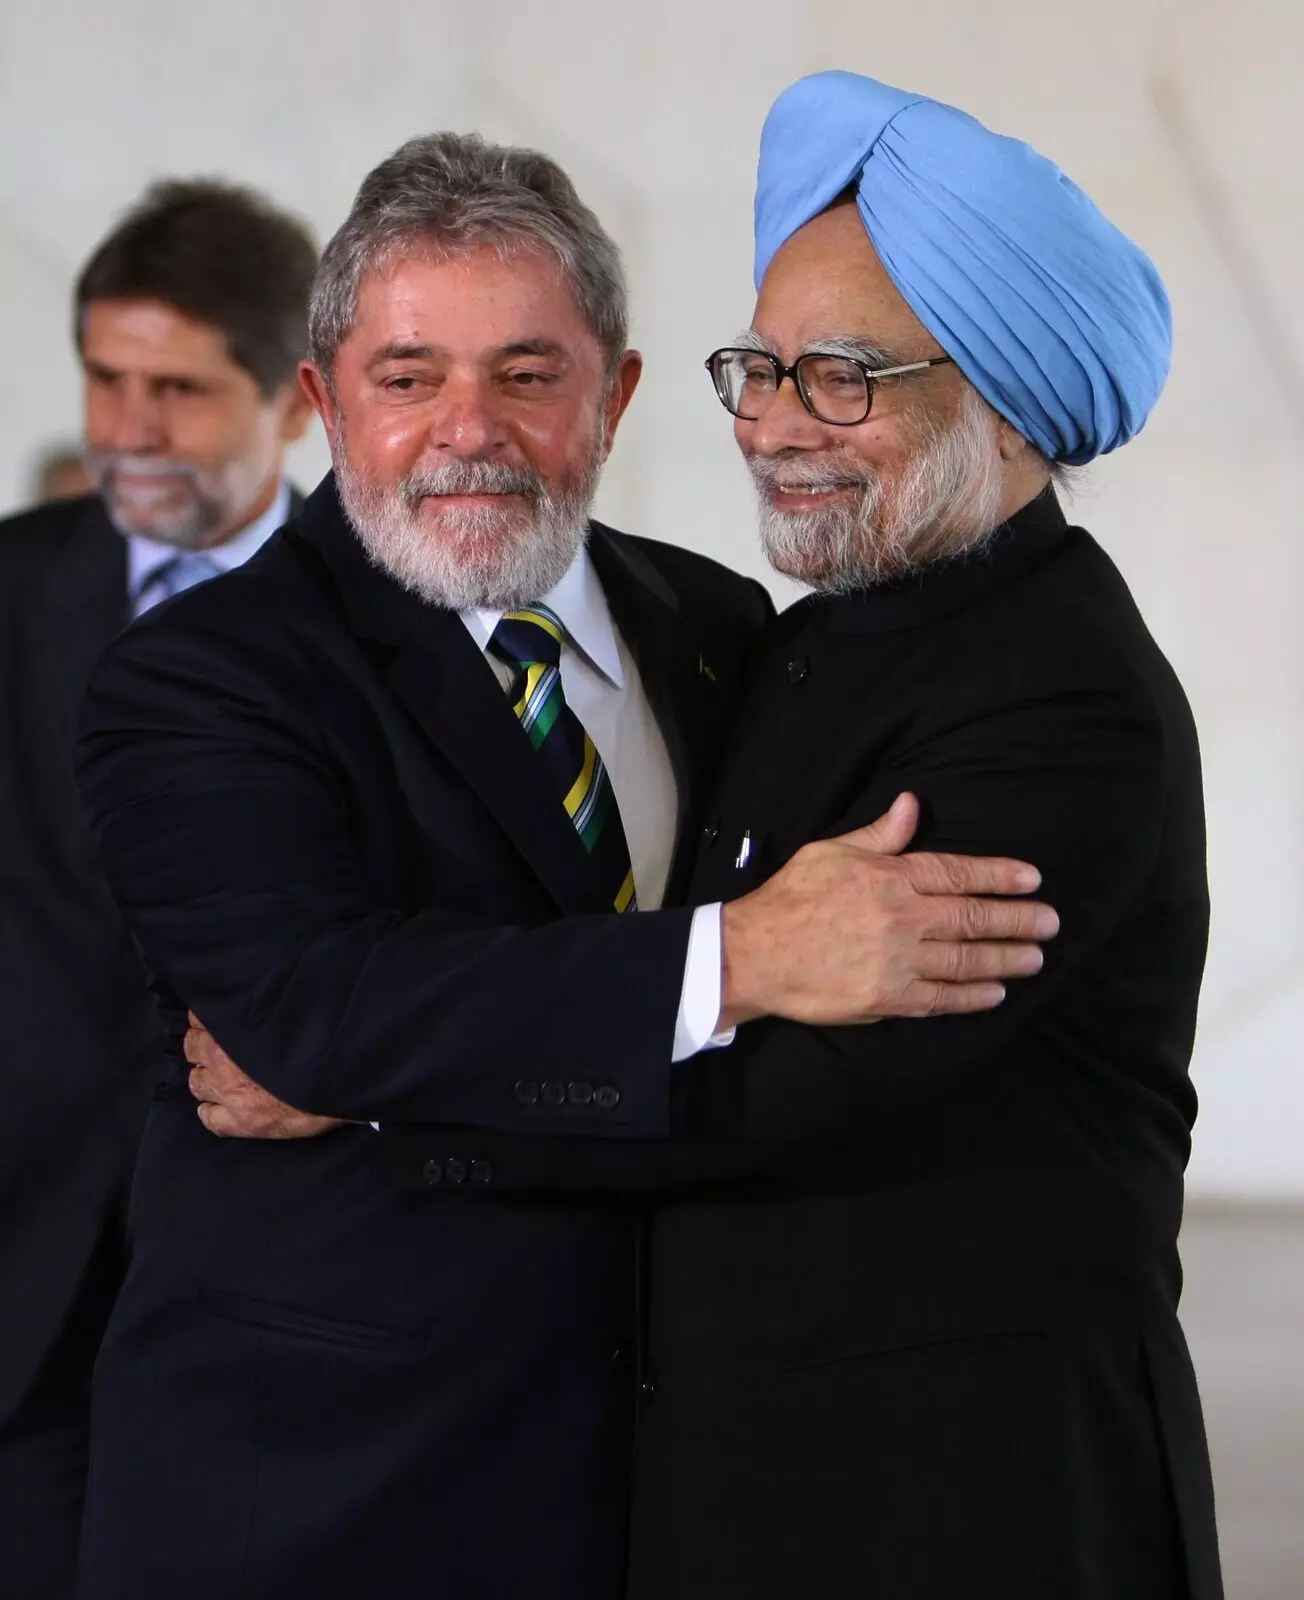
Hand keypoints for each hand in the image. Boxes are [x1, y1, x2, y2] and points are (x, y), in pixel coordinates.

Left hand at [184, 1014, 348, 1139]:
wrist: (336, 1085)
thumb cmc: (320, 1048)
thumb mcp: (292, 1016)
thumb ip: (265, 1011)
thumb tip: (262, 996)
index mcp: (236, 1032)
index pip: (201, 1020)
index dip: (208, 1022)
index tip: (217, 1023)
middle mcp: (223, 1062)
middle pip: (193, 1050)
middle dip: (202, 1048)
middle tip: (218, 1051)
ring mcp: (228, 1094)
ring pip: (196, 1083)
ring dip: (206, 1079)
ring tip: (221, 1079)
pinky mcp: (239, 1123)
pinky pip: (207, 1118)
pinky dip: (211, 1112)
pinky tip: (222, 1108)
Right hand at [720, 793, 1057, 1027]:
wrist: (757, 953)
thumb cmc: (792, 897)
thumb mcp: (832, 852)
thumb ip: (879, 834)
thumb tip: (914, 804)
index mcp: (892, 877)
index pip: (959, 872)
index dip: (1000, 875)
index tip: (1032, 879)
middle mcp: (903, 918)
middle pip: (974, 917)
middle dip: (1018, 920)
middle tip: (1050, 923)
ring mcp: (899, 961)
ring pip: (966, 960)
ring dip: (1006, 958)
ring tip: (1035, 958)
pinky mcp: (888, 998)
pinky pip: (942, 998)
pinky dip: (973, 996)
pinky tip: (996, 993)